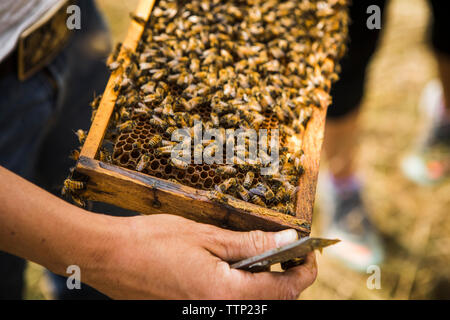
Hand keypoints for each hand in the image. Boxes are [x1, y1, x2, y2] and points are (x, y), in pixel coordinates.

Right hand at [84, 214, 316, 298]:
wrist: (109, 258)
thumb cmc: (151, 242)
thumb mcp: (206, 236)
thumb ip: (250, 243)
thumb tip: (286, 242)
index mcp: (225, 294)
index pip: (284, 290)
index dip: (304, 271)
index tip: (311, 254)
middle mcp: (219, 312)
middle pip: (272, 302)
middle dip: (287, 278)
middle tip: (287, 252)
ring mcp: (204, 314)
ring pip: (252, 304)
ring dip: (265, 283)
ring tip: (261, 255)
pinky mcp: (192, 310)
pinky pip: (229, 303)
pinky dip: (242, 287)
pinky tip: (235, 266)